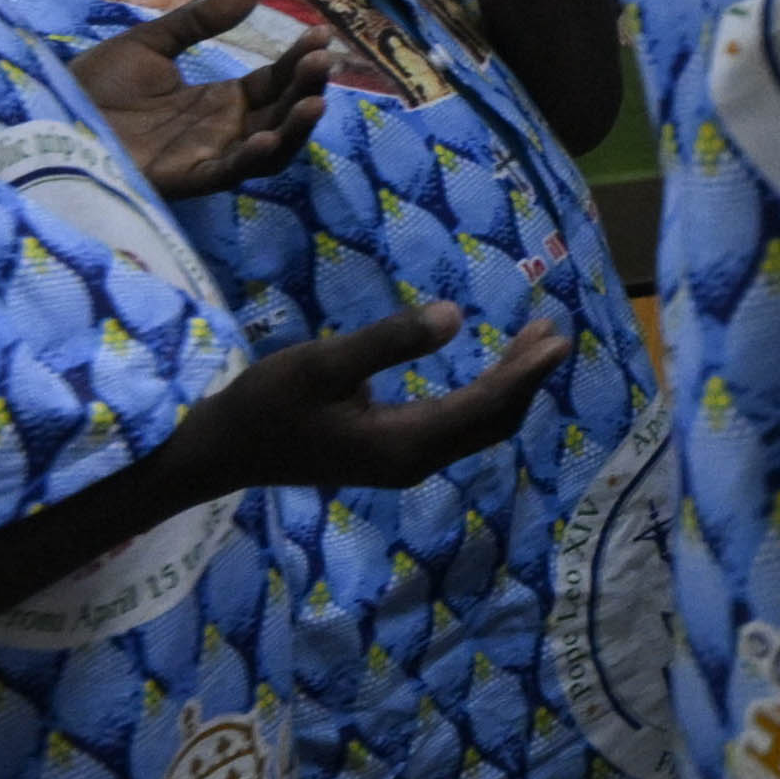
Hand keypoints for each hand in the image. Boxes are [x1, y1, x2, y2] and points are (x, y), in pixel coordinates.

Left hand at [68, 8, 325, 203]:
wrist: (44, 117)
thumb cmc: (92, 86)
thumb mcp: (150, 43)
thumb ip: (199, 21)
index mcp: (217, 102)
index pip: (272, 83)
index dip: (299, 61)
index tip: (321, 33)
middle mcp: (220, 131)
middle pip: (280, 114)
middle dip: (306, 90)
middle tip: (322, 62)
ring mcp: (205, 156)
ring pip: (268, 149)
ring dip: (295, 128)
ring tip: (314, 101)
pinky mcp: (182, 178)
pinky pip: (227, 173)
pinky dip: (252, 158)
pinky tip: (269, 135)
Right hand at [187, 306, 572, 498]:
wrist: (221, 452)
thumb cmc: (266, 404)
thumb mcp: (321, 364)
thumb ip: (389, 341)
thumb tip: (456, 316)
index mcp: (403, 444)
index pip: (483, 407)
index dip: (524, 373)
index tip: (558, 338)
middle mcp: (414, 461)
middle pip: (492, 422)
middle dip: (526, 379)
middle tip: (551, 331)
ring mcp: (404, 462)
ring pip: (476, 427)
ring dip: (508, 387)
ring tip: (533, 341)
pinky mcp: (392, 454)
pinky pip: (456, 426)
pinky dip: (483, 396)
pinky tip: (489, 369)